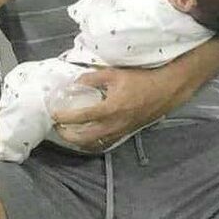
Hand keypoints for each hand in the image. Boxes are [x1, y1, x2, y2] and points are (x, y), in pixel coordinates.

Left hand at [50, 64, 184, 149]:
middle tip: (57, 126)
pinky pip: (106, 142)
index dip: (63, 116)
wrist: (166, 89)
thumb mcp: (113, 74)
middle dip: (66, 134)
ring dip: (78, 141)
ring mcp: (121, 131)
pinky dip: (93, 142)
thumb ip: (91, 78)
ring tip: (68, 132)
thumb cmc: (140, 79)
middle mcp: (113, 124)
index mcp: (109, 109)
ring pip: (94, 144)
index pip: (80, 117)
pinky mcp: (126, 133)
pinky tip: (87, 136)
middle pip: (83, 138)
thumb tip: (73, 83)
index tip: (52, 112)